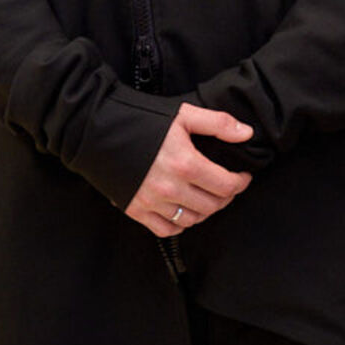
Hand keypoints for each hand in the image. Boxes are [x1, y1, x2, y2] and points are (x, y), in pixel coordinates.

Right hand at [125, 103, 254, 237]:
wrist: (98, 130)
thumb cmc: (141, 119)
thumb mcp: (183, 114)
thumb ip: (218, 123)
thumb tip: (246, 133)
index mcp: (186, 164)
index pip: (226, 185)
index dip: (241, 183)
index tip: (243, 177)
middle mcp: (170, 188)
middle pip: (212, 205)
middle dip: (226, 197)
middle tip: (227, 186)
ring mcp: (152, 202)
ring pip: (192, 220)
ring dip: (205, 211)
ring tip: (208, 197)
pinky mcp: (135, 210)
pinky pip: (166, 230)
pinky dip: (180, 224)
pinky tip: (184, 211)